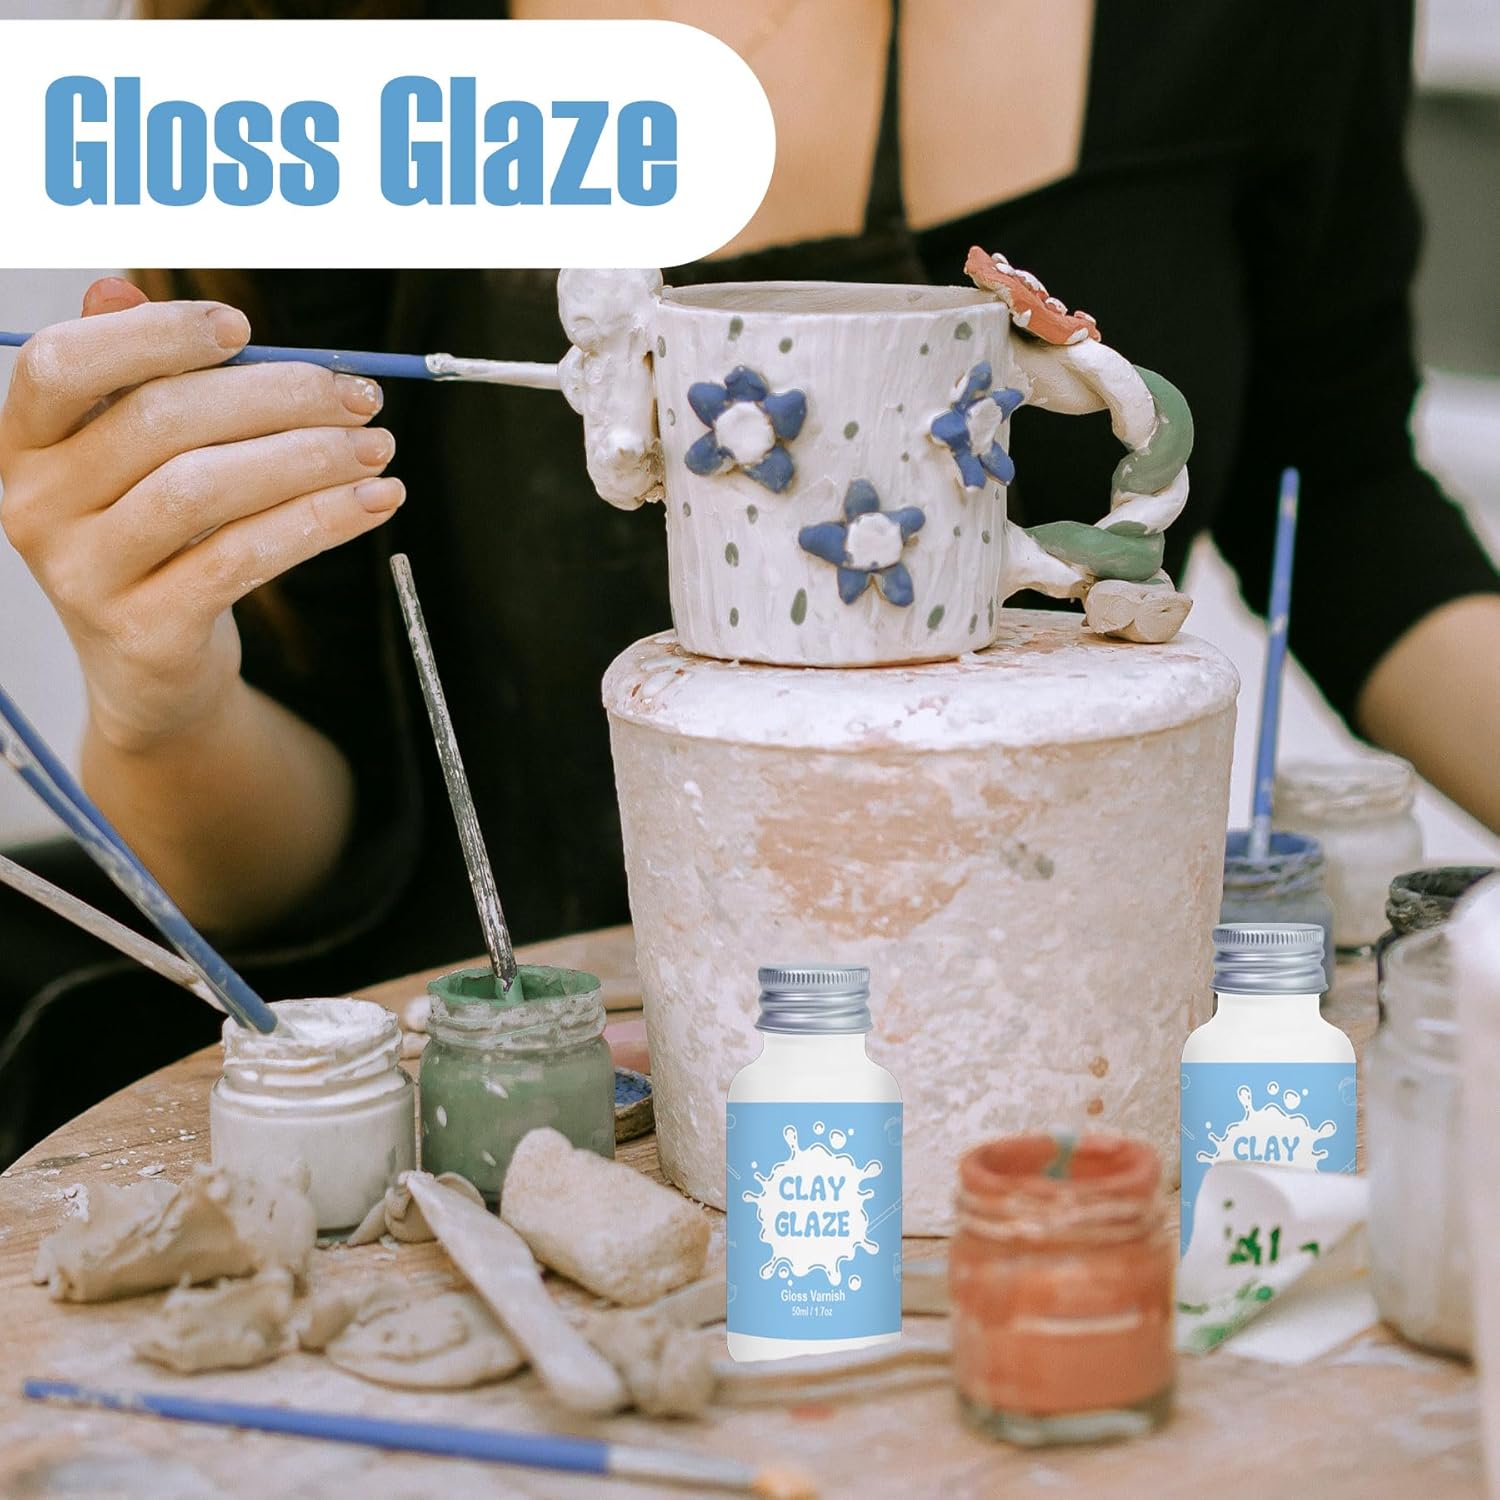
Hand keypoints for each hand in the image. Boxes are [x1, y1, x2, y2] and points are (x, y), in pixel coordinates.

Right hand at [0, 277, 404, 750]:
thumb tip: (124, 284)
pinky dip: (319, 522)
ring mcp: (86, 574)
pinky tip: (373, 503)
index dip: (154, 335)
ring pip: (204, 489)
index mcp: (26, 445)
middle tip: (359, 396)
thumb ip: (132, 377)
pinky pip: (243, 557)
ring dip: (309, 459)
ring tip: (376, 448)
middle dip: (278, 397)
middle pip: (160, 421)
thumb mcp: (129, 461)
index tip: (243, 329)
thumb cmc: (154, 544)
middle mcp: (37, 505)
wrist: (150, 672)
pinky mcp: (147, 629)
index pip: (63, 364)